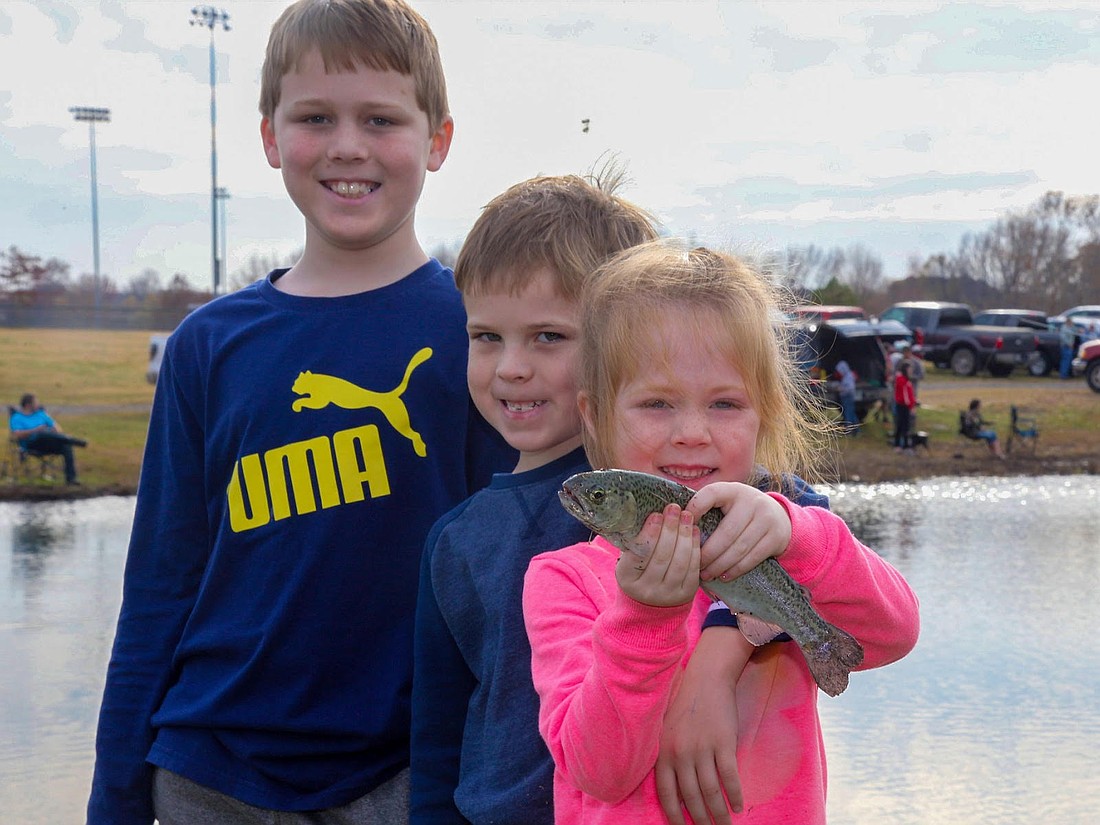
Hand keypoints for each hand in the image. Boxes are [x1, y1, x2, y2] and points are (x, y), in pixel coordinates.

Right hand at [615, 504, 699, 607]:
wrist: (650, 605)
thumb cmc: (639, 573)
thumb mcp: (629, 561)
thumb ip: (638, 543)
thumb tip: (655, 514)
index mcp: (627, 578)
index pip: (639, 554)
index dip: (649, 533)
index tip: (657, 514)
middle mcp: (646, 590)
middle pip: (661, 557)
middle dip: (669, 530)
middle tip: (674, 509)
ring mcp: (667, 595)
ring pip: (679, 562)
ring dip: (684, 536)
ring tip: (687, 516)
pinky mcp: (686, 594)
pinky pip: (692, 569)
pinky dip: (695, 548)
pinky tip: (694, 531)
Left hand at [656, 626, 750, 823]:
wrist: (706, 679)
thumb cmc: (686, 707)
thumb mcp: (667, 732)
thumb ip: (668, 759)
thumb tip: (674, 793)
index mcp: (664, 752)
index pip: (666, 794)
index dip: (675, 816)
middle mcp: (680, 753)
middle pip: (691, 798)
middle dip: (701, 820)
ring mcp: (702, 748)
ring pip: (711, 792)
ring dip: (720, 814)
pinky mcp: (723, 743)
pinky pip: (729, 777)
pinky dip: (735, 795)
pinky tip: (738, 806)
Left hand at [685, 483, 791, 582]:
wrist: (778, 516)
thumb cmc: (740, 511)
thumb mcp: (726, 501)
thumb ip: (706, 507)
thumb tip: (675, 521)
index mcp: (733, 490)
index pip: (711, 494)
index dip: (695, 509)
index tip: (682, 526)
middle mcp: (752, 501)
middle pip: (726, 532)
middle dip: (708, 553)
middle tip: (695, 566)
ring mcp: (766, 519)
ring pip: (739, 548)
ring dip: (720, 565)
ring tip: (706, 574)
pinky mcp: (775, 537)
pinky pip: (753, 557)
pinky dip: (736, 569)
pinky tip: (724, 575)